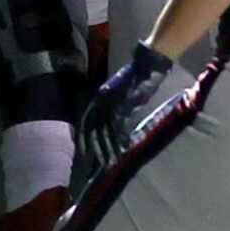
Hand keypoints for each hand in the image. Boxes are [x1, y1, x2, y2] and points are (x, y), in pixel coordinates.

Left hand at [76, 42, 173, 181]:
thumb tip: (112, 123)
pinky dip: (119, 140)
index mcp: (98, 97)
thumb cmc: (134, 79)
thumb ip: (113, 106)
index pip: (85, 121)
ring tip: (109, 162)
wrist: (145, 67)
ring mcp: (112, 103)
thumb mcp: (117, 91)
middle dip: (95, 147)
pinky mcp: (124, 105)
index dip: (84, 138)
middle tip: (97, 163)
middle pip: (94, 129)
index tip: (84, 153)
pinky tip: (122, 151)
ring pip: (105, 131)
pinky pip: (119, 127)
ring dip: (107, 148)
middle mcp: (101, 101)